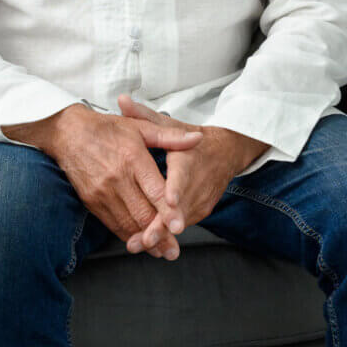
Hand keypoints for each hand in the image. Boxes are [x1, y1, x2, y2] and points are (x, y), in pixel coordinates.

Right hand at [3, 101, 201, 258]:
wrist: (68, 133)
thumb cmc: (108, 128)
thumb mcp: (141, 127)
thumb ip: (171, 136)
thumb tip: (198, 138)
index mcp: (133, 158)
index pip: (155, 190)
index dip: (168, 210)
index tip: (179, 227)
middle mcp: (118, 179)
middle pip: (142, 213)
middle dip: (160, 234)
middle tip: (174, 251)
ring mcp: (103, 192)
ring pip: (127, 223)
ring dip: (145, 240)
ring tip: (162, 252)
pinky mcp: (92, 201)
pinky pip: (112, 223)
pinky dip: (127, 235)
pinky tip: (139, 242)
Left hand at [118, 95, 266, 249]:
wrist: (226, 153)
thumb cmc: (191, 139)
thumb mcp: (169, 125)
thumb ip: (144, 116)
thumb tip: (121, 100)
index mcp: (188, 159)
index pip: (182, 176)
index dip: (175, 190)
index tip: (168, 201)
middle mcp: (197, 183)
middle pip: (178, 208)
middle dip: (160, 226)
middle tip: (142, 240)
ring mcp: (200, 200)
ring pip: (179, 221)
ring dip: (160, 234)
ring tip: (138, 246)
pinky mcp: (201, 211)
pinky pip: (180, 224)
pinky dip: (165, 233)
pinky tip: (147, 243)